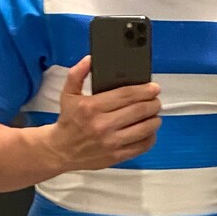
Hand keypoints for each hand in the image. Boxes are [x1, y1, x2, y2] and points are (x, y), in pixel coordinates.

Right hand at [46, 55, 160, 172]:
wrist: (60, 151)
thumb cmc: (68, 121)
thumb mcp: (68, 94)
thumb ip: (77, 74)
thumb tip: (90, 59)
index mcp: (92, 107)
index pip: (127, 95)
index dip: (144, 90)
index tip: (153, 88)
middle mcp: (102, 125)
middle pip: (139, 110)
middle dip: (153, 103)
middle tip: (155, 101)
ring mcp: (110, 142)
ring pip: (144, 128)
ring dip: (154, 120)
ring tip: (153, 115)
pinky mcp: (115, 156)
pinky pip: (141, 146)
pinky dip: (150, 138)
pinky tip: (148, 132)